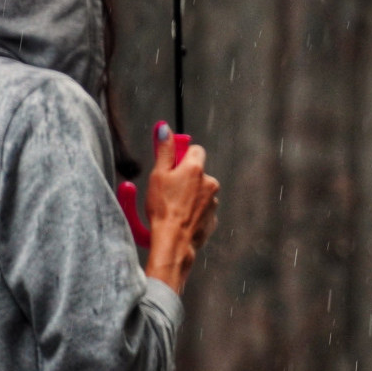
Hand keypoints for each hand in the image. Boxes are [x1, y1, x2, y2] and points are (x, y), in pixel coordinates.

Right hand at [143, 124, 219, 293]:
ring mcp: (214, 202)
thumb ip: (164, 150)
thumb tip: (164, 128)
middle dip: (185, 178)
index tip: (171, 164)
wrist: (173, 242)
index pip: (195, 150)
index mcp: (196, 169)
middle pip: (198, 172)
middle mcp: (210, 183)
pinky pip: (202, 210)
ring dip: (189, 196)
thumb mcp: (158, 175)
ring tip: (172, 208)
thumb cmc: (163, 209)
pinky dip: (193, 213)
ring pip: (200, 192)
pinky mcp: (213, 220)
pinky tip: (180, 220)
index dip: (182, 155)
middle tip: (167, 189)